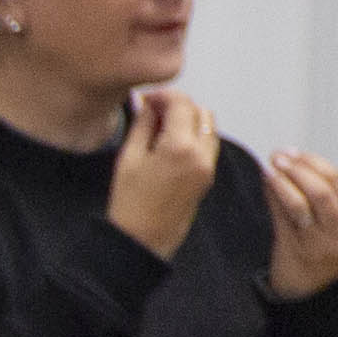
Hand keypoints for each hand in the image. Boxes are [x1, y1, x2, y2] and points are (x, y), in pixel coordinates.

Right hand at [109, 88, 220, 261]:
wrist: (142, 239)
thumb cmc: (130, 205)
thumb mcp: (128, 159)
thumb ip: (142, 126)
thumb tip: (148, 106)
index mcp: (179, 147)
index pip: (182, 104)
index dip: (164, 96)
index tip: (149, 99)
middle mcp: (200, 155)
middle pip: (200, 112)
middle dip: (179, 106)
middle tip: (155, 110)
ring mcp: (208, 166)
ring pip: (209, 127)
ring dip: (190, 120)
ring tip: (163, 128)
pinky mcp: (208, 177)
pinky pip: (208, 145)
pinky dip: (195, 137)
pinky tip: (171, 144)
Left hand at [262, 148, 337, 296]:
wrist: (313, 296)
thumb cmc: (320, 255)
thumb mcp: (331, 226)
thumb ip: (317, 199)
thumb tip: (290, 165)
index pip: (337, 182)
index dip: (314, 163)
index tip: (294, 152)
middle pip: (322, 191)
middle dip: (298, 169)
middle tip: (279, 156)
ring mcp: (319, 244)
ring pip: (301, 204)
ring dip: (283, 182)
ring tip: (269, 168)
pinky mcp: (295, 252)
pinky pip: (283, 220)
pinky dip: (273, 199)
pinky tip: (265, 185)